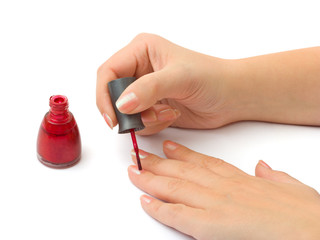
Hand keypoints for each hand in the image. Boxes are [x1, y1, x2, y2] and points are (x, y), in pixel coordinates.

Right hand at [96, 33, 238, 134]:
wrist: (231, 97)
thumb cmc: (211, 78)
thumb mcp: (179, 78)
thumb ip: (149, 88)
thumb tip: (121, 104)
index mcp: (141, 51)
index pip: (108, 73)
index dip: (105, 95)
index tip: (112, 117)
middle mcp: (139, 69)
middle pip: (112, 95)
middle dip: (128, 111)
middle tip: (147, 116)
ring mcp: (145, 91)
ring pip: (124, 113)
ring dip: (144, 119)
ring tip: (168, 113)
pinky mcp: (152, 107)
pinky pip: (138, 123)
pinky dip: (152, 125)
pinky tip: (172, 115)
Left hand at [128, 141, 319, 238]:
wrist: (313, 232)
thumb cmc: (305, 215)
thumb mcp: (291, 188)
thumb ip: (272, 176)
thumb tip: (263, 168)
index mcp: (240, 180)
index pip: (205, 162)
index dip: (184, 154)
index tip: (169, 146)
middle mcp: (223, 188)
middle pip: (183, 171)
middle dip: (158, 163)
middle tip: (140, 155)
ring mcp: (215, 205)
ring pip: (175, 188)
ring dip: (150, 179)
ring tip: (134, 171)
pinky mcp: (211, 226)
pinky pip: (177, 215)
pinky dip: (158, 208)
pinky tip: (144, 202)